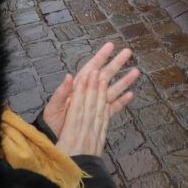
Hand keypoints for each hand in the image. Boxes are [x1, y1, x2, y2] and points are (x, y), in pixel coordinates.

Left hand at [50, 43, 139, 157]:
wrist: (55, 141)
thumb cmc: (51, 123)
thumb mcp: (53, 107)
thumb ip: (62, 92)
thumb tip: (69, 76)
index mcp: (77, 88)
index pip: (91, 68)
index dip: (101, 57)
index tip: (110, 46)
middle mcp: (88, 94)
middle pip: (105, 75)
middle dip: (116, 63)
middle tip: (128, 52)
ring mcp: (94, 105)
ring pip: (112, 90)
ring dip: (124, 81)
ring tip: (136, 71)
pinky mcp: (99, 117)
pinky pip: (112, 108)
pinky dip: (122, 102)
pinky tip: (130, 95)